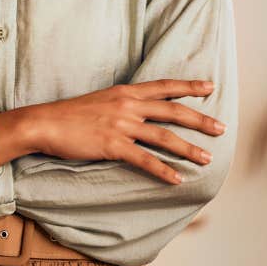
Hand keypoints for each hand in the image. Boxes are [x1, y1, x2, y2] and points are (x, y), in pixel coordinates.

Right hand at [0, 79, 224, 183]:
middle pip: (173, 111)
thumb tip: (139, 111)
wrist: (45, 123)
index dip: (189, 87)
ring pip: (164, 137)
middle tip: (221, 128)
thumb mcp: (100, 100)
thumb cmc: (69, 114)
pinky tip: (177, 179)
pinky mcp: (113, 145)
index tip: (210, 87)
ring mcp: (121, 125)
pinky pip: (145, 159)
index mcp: (125, 92)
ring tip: (207, 158)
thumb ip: (122, 104)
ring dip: (189, 149)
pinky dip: (163, 170)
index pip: (164, 86)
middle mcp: (128, 106)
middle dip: (200, 120)